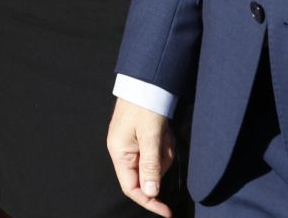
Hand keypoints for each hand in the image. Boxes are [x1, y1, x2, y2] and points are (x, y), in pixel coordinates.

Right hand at [107, 97, 175, 215]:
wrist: (146, 82)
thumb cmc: (145, 107)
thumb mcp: (150, 137)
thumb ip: (151, 166)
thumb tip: (151, 193)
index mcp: (119, 153)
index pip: (131, 188)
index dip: (149, 202)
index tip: (167, 211)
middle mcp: (123, 152)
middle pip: (146, 175)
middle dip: (161, 164)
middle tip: (167, 146)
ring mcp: (132, 145)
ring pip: (154, 164)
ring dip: (164, 153)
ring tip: (165, 134)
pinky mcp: (141, 139)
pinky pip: (156, 153)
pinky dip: (164, 146)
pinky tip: (165, 132)